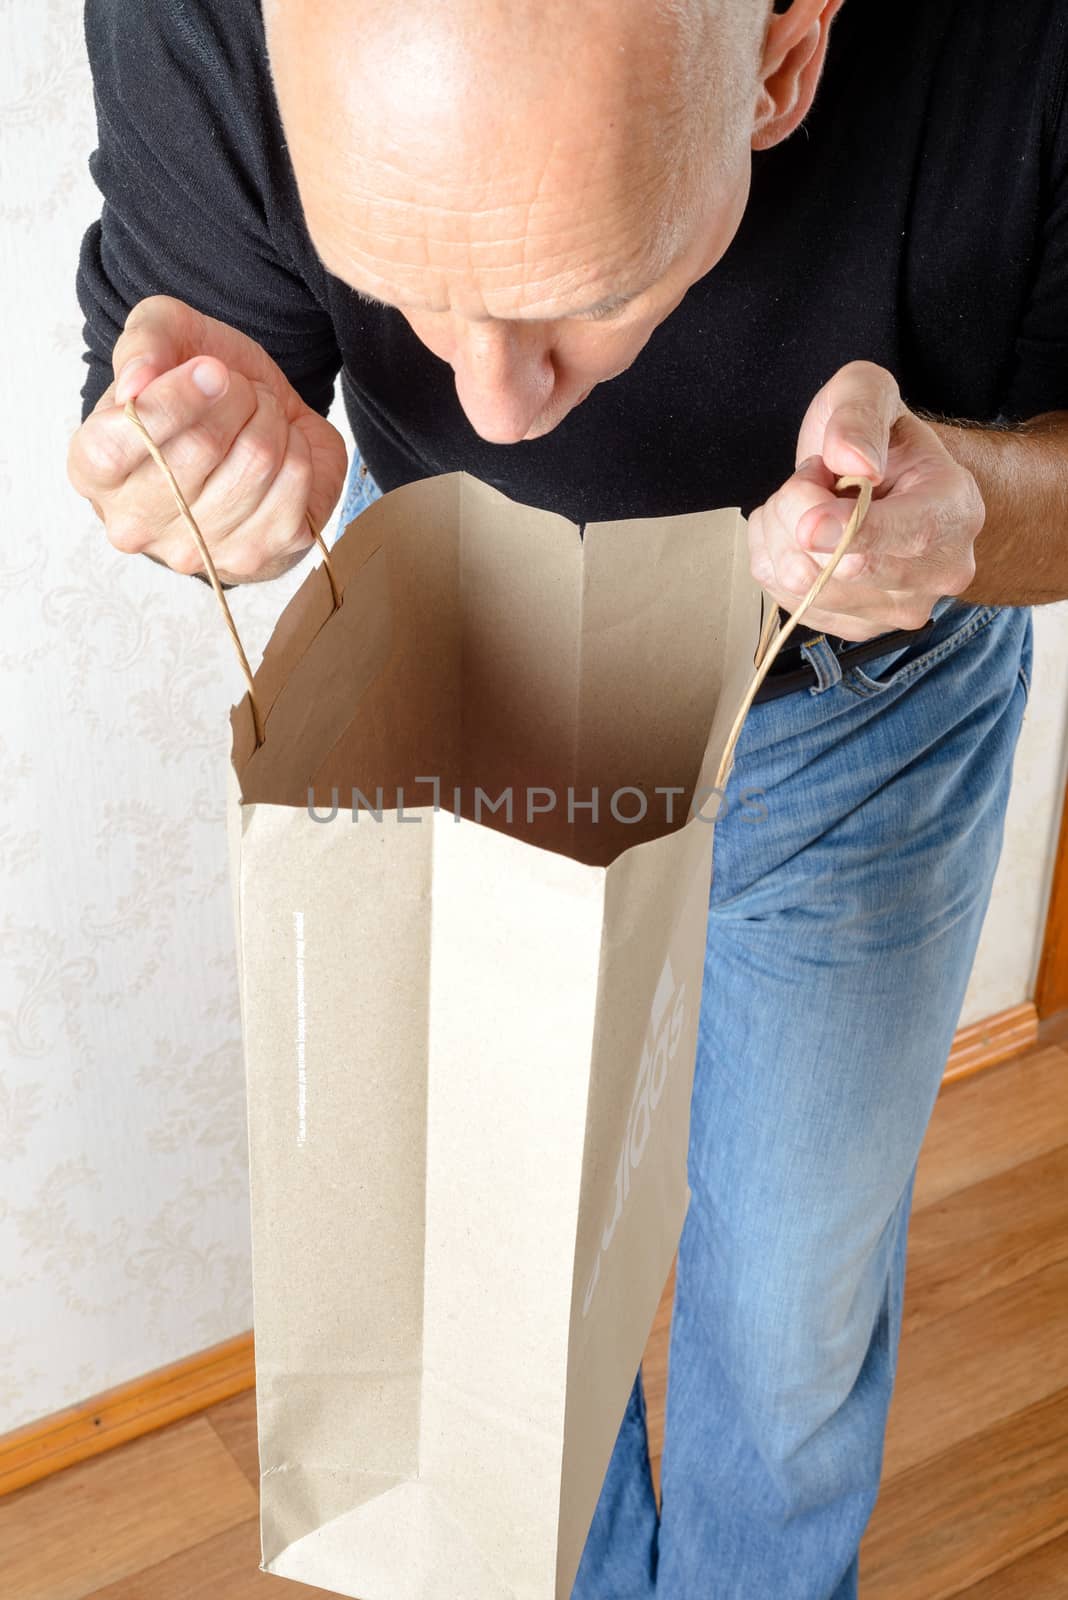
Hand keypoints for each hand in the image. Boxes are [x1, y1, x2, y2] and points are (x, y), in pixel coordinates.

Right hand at [67, 295, 347, 583]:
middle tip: (236, 388)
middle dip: (234, 397)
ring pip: (256, 461)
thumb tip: (138, 382)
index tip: (210, 369)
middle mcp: (136, 523)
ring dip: (269, 419)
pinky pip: (294, 481)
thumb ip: (143, 344)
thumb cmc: (194, 390)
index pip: (117, 445)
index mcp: (93, 470)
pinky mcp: (257, 558)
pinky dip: (298, 449)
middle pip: (201, 448)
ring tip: (258, 416)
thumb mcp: (163, 338)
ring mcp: (198, 550)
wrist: (251, 428)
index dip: (173, 400)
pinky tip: (281, 451)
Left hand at [748, 361, 984, 640]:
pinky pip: (785, 600)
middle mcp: (938, 572)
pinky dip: (774, 559)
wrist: (891, 483)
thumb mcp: (870, 394)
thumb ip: (859, 415)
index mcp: (955, 512)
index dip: (846, 532)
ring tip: (811, 503)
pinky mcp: (857, 628)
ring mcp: (898, 610)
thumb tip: (855, 464)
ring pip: (803, 585)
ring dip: (781, 533)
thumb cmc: (881, 439)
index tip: (806, 523)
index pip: (902, 536)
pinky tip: (800, 534)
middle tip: (814, 476)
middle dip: (797, 511)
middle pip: (839, 567)